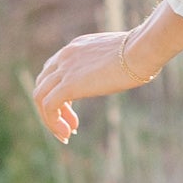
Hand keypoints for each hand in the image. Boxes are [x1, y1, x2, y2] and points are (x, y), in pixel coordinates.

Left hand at [30, 30, 146, 144]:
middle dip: (52, 109)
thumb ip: (110, 65)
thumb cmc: (142, 54)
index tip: (73, 113)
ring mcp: (64, 69)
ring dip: (50, 119)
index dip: (58, 94)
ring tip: (66, 135)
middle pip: (42, 84)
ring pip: (40, 97)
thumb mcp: (119, 57)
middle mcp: (65, 56)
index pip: (53, 71)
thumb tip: (122, 73)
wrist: (141, 51)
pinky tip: (68, 134)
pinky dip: (53, 123)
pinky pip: (49, 106)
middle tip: (69, 127)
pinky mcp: (69, 85)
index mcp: (76, 47)